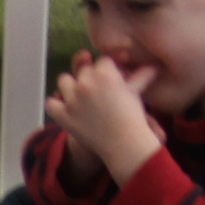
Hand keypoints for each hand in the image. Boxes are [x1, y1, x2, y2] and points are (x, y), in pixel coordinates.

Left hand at [45, 50, 157, 177]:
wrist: (123, 144)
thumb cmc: (132, 117)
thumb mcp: (135, 93)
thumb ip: (141, 76)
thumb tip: (154, 65)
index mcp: (106, 73)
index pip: (102, 61)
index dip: (106, 69)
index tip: (110, 79)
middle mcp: (86, 82)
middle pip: (83, 70)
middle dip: (90, 77)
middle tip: (98, 92)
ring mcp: (72, 98)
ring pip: (64, 80)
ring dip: (70, 86)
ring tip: (79, 97)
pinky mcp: (63, 114)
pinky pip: (51, 103)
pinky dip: (56, 105)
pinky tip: (65, 108)